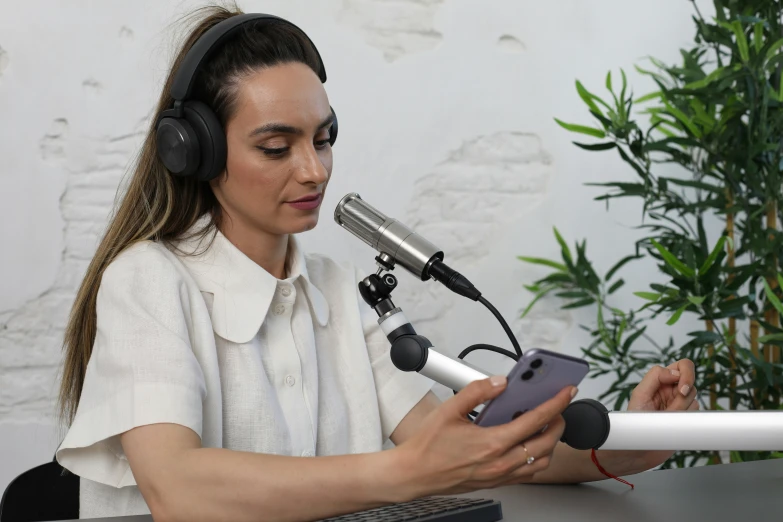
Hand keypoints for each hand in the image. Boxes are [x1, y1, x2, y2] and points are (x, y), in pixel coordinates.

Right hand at [391, 376, 576, 497]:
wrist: (415, 474)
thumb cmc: (428, 446)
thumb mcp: (449, 410)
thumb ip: (477, 391)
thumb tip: (499, 382)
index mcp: (492, 443)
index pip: (535, 420)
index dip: (555, 403)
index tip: (566, 392)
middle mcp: (501, 462)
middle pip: (546, 443)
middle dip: (558, 422)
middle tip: (558, 407)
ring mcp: (500, 475)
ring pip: (541, 462)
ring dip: (550, 443)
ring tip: (545, 425)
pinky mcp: (497, 482)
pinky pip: (528, 473)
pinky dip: (537, 458)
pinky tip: (529, 445)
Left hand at [601, 358, 699, 473]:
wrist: (639, 448)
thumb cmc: (635, 421)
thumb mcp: (640, 393)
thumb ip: (655, 376)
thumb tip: (675, 371)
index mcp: (661, 380)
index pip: (682, 366)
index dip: (686, 374)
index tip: (681, 389)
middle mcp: (672, 390)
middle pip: (691, 382)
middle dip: (685, 393)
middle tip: (675, 405)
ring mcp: (681, 405)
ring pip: (694, 398)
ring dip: (682, 408)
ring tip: (666, 417)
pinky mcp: (687, 419)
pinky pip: (697, 413)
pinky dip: (687, 418)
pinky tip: (673, 424)